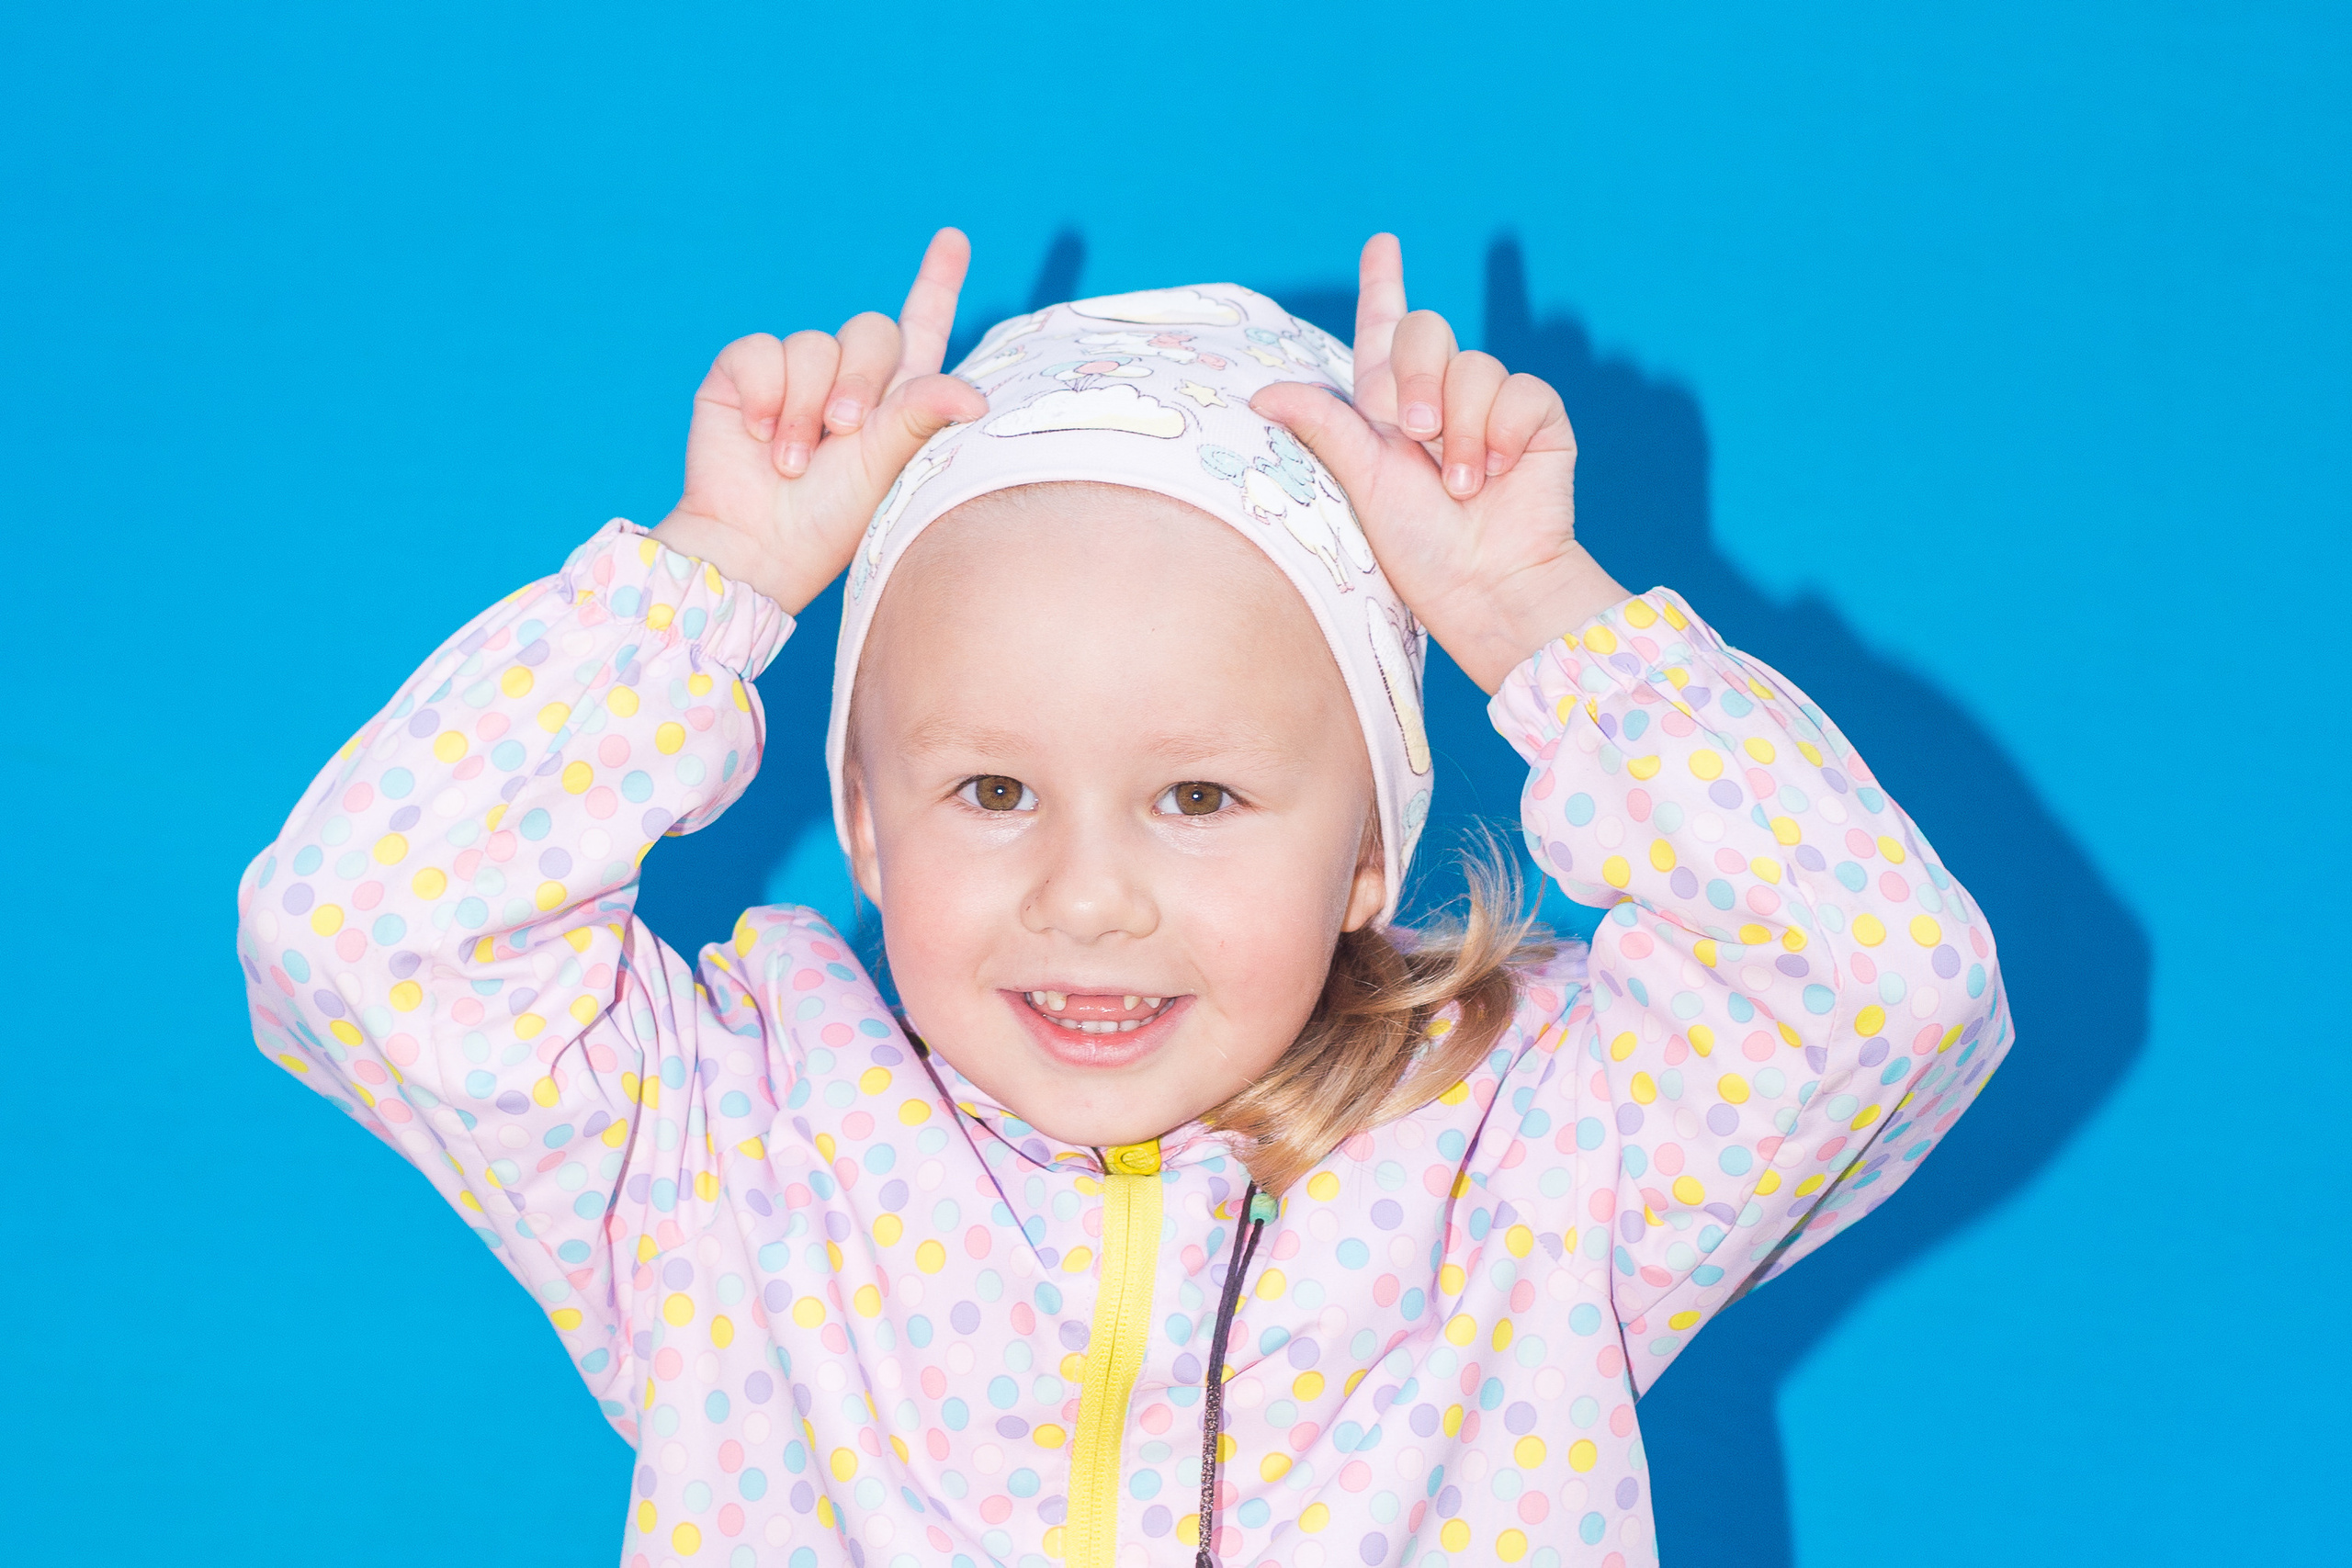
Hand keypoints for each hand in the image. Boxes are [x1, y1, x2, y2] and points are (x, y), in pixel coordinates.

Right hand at [650, 229, 987, 612]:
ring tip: (791, 462)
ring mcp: (793, 374)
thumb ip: (921, 415)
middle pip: (871, 329)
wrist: (758, 546)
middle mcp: (847, 378)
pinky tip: (756, 435)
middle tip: (841, 434)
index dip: (936, 282)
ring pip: (813, 343)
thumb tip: (977, 398)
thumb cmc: (831, 521)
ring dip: (804, 407)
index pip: (921, 326)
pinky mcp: (742, 374)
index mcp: (895, 399)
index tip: (954, 238)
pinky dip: (762, 394)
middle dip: (859, 381)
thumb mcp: (888, 468)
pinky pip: (760, 350)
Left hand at [1251, 235, 1628, 692]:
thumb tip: (1260, 393)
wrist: (1486, 585)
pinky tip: (1503, 475)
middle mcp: (1440, 398)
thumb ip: (1324, 426)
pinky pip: (1521, 390)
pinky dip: (1506, 434)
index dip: (1383, 285)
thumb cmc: (1419, 550)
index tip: (1382, 244)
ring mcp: (1491, 407)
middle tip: (1415, 436)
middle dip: (1417, 379)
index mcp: (1388, 409)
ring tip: (1463, 487)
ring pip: (1475, 365)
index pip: (1384, 332)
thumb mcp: (1360, 485)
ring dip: (1463, 430)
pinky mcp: (1537, 419)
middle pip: (1427, 330)